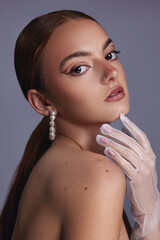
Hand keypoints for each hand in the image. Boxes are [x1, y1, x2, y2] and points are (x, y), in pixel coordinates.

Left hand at [96, 113, 159, 237]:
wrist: (148, 203)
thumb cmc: (140, 180)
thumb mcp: (140, 162)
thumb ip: (133, 147)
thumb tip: (124, 130)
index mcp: (149, 154)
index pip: (141, 136)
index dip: (131, 125)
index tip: (121, 117)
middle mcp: (148, 160)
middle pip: (131, 142)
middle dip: (115, 133)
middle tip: (103, 127)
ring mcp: (144, 169)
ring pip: (127, 152)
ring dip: (112, 143)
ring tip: (99, 138)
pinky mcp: (138, 179)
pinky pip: (125, 165)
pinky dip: (116, 157)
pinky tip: (106, 151)